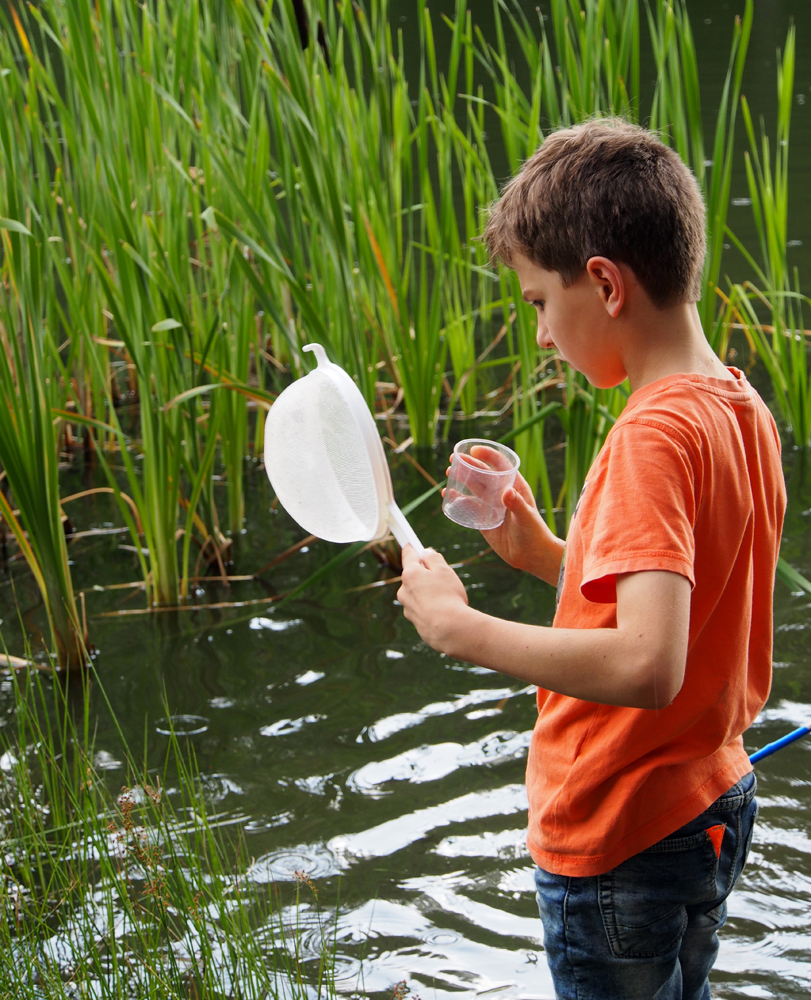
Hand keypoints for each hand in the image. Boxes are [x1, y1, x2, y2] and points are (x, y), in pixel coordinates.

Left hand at [397, 545, 469, 652]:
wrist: (450, 630)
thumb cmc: (449, 597)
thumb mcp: (445, 571)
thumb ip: (433, 558)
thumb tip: (425, 553)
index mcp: (410, 574)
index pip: (408, 555)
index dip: (412, 547)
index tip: (411, 542)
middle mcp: (404, 590)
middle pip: (413, 576)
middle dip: (425, 575)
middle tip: (443, 578)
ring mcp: (407, 607)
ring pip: (417, 594)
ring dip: (427, 593)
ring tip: (446, 599)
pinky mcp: (414, 621)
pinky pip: (421, 609)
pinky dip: (430, 608)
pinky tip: (443, 612)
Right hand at [444, 445, 563, 584]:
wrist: (531, 556)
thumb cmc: (534, 534)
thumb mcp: (527, 518)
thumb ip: (517, 505)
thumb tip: (507, 492)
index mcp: (514, 487)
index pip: (500, 465)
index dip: (488, 455)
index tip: (474, 450)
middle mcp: (501, 494)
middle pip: (483, 474)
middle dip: (469, 464)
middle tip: (453, 458)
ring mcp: (491, 506)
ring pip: (473, 488)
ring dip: (461, 479)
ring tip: (449, 472)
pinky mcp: (483, 519)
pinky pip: (468, 506)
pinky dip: (457, 499)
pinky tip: (447, 494)